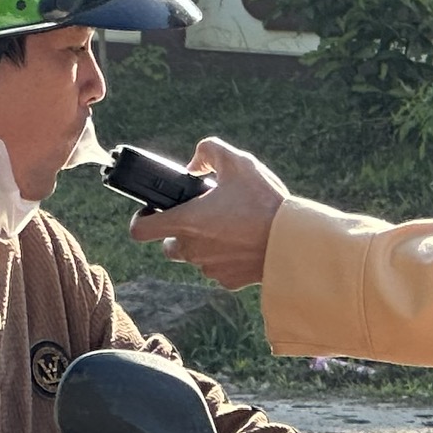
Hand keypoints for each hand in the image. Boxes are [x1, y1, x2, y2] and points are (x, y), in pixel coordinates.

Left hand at [128, 138, 287, 289]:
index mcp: (185, 222)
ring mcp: (209, 268)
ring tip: (229, 226)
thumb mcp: (237, 162)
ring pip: (194, 257)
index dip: (141, 220)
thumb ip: (208, 151)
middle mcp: (192, 249)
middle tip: (202, 216)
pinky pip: (217, 269)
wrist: (293, 241)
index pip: (139, 231)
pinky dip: (224, 257)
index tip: (154, 212)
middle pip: (168, 245)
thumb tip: (193, 165)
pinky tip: (243, 242)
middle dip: (179, 231)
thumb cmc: (263, 201)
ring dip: (203, 244)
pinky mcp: (229, 281)